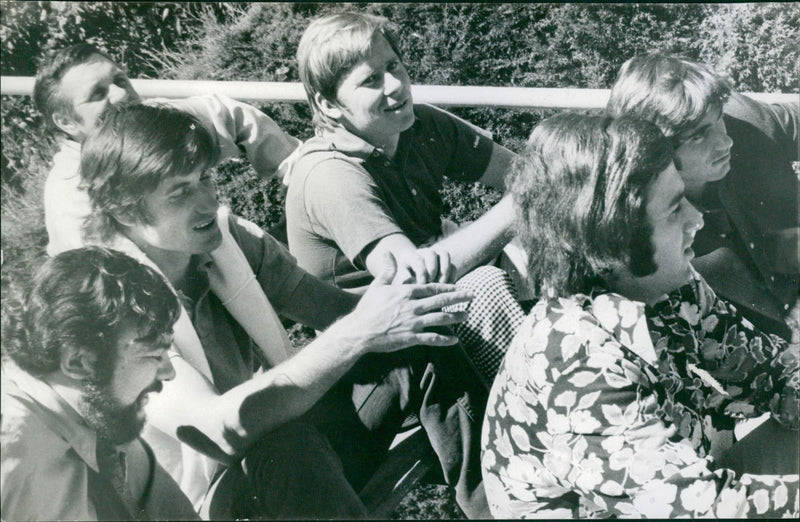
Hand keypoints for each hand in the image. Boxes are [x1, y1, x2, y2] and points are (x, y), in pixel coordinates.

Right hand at [347, 252, 472, 352]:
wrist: (360, 331)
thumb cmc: (368, 308)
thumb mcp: (378, 285)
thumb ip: (388, 269)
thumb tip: (389, 252)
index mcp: (407, 292)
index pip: (432, 288)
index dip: (448, 288)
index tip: (459, 287)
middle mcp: (413, 306)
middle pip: (441, 301)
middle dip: (459, 298)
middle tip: (472, 296)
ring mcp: (413, 322)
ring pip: (440, 318)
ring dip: (456, 318)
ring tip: (467, 316)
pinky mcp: (411, 338)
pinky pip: (432, 338)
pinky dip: (445, 339)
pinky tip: (454, 340)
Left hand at [392, 247, 455, 284]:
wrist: (407, 288)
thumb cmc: (401, 288)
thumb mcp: (399, 285)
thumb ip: (405, 284)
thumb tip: (412, 286)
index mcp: (408, 256)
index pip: (417, 258)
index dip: (421, 271)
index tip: (421, 284)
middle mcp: (422, 253)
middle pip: (431, 253)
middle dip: (433, 269)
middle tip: (431, 282)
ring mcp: (435, 257)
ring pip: (444, 255)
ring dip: (445, 270)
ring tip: (442, 284)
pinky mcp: (445, 265)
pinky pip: (453, 265)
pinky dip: (452, 276)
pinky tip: (447, 288)